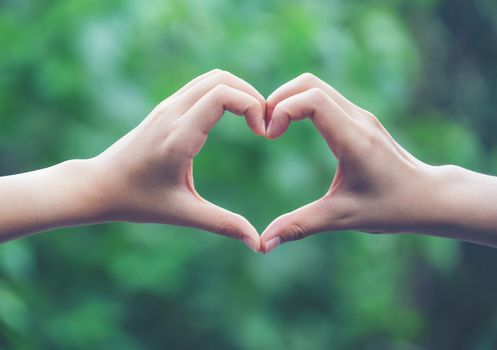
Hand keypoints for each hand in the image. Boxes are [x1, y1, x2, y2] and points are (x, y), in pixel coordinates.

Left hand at [91, 70, 264, 250]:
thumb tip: (257, 244)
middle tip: (264, 126)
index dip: (252, 106)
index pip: (222, 95)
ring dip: (239, 92)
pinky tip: (233, 118)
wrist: (99, 185)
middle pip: (222, 79)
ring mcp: (167, 107)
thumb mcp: (183, 214)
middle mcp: (172, 113)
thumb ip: (223, 224)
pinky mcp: (166, 108)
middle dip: (253, 97)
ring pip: (212, 78)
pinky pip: (201, 86)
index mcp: (179, 137)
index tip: (262, 134)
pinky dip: (224, 93)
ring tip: (253, 120)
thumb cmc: (137, 201)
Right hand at [260, 73, 443, 252]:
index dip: (282, 109)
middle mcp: (357, 119)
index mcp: (354, 139)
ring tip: (272, 128)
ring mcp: (360, 116)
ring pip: (315, 86)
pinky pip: (324, 97)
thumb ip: (300, 226)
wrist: (427, 197)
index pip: (313, 99)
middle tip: (263, 128)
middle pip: (309, 83)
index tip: (269, 136)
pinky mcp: (359, 119)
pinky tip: (290, 128)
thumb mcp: (342, 218)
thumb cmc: (390, 208)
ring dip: (288, 100)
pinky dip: (300, 104)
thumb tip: (263, 244)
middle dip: (278, 99)